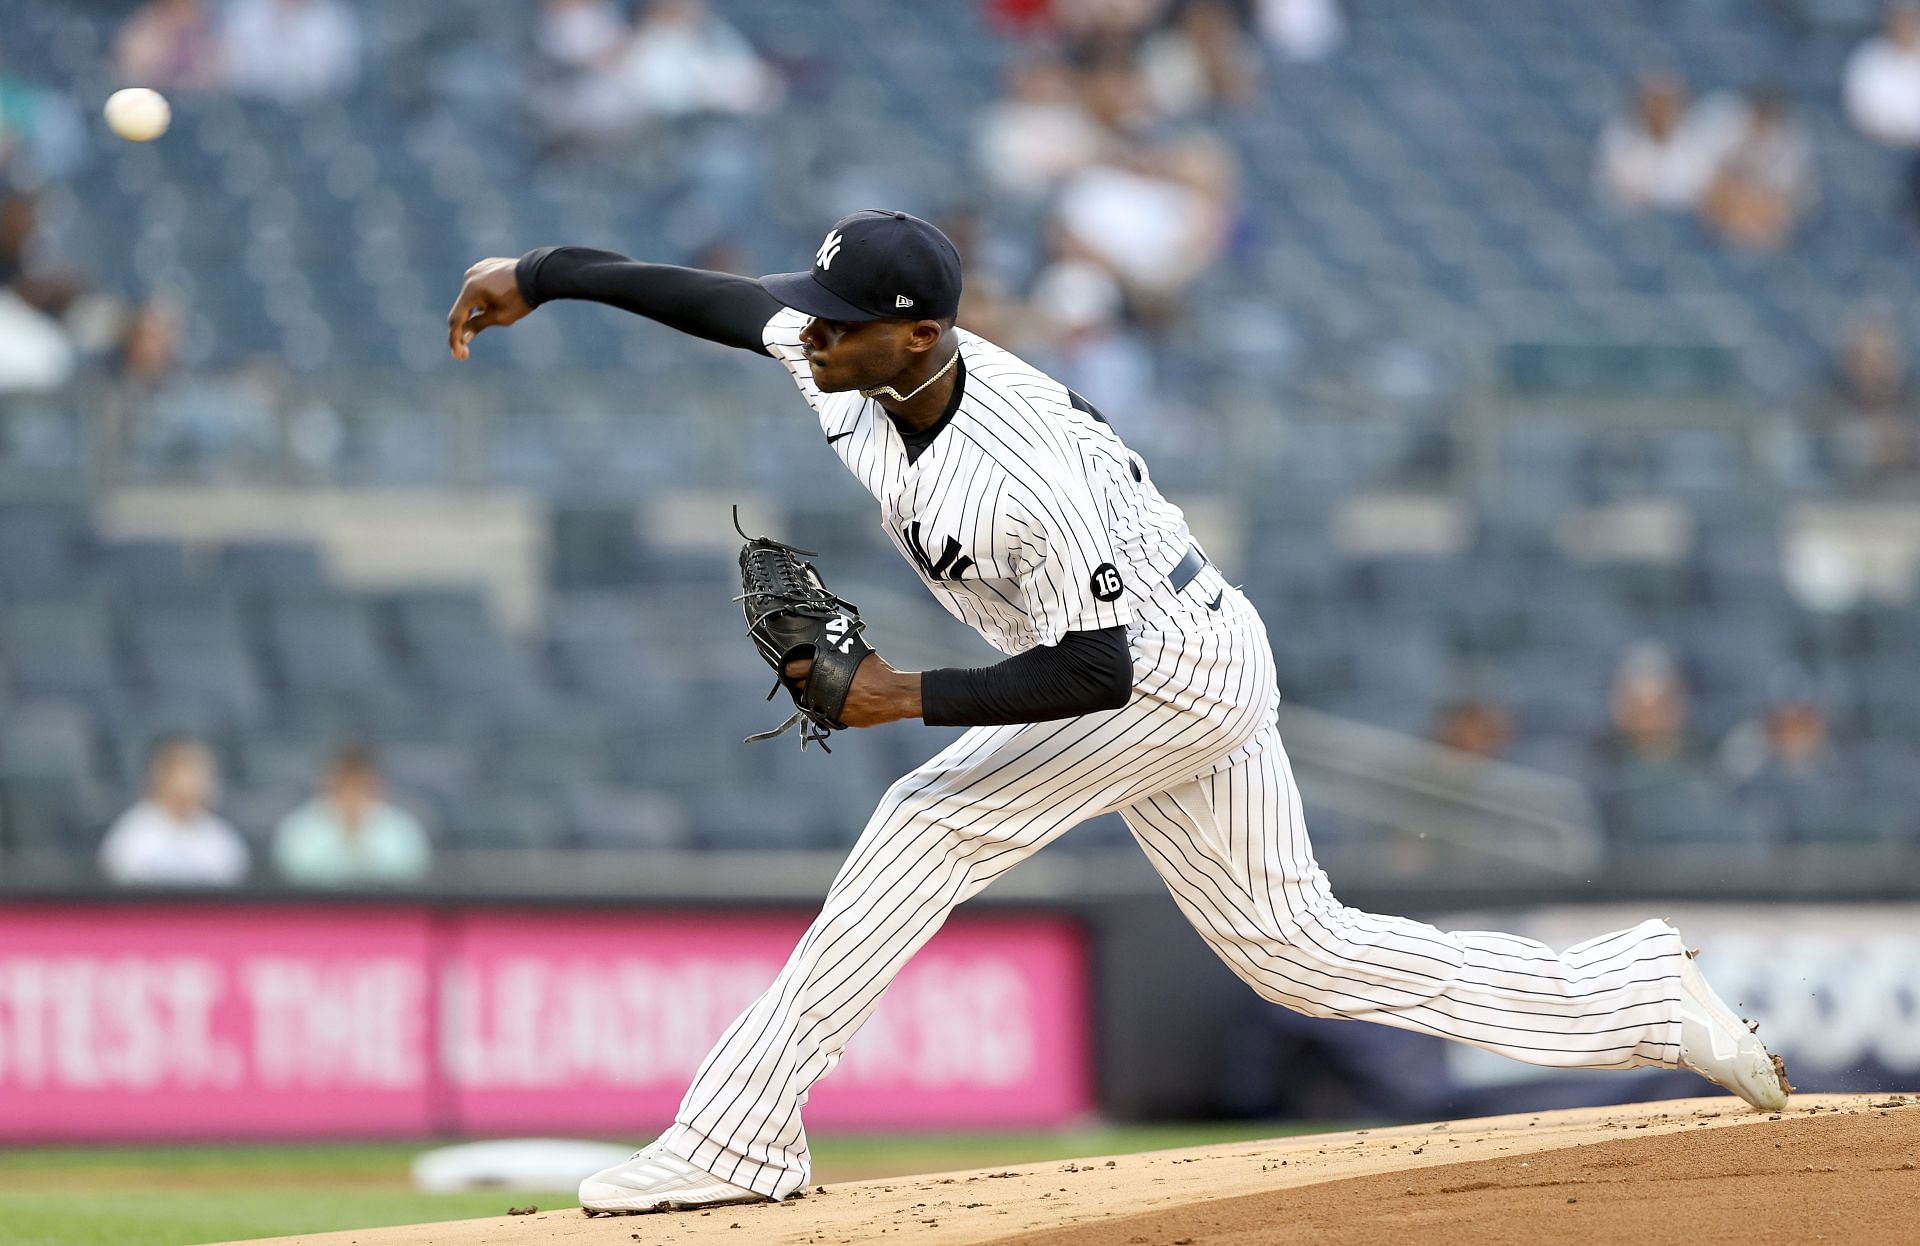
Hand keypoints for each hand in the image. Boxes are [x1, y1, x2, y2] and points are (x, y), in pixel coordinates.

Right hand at [446, 257, 533, 359]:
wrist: (539, 274)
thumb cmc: (522, 298)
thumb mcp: (501, 317)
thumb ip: (478, 325)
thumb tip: (463, 336)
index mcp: (472, 289)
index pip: (456, 319)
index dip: (455, 339)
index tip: (458, 355)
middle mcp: (470, 276)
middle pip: (462, 307)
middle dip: (465, 327)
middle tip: (467, 350)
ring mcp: (477, 269)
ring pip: (470, 297)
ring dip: (476, 311)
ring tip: (499, 311)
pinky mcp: (484, 266)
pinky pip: (478, 286)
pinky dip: (482, 298)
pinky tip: (498, 301)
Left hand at [782, 652, 922, 726]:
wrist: (894, 695)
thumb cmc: (880, 674)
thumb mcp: (856, 656)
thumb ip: (838, 658)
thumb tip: (831, 653)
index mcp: (826, 670)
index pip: (794, 669)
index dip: (790, 668)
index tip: (790, 669)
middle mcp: (823, 689)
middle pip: (798, 686)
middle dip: (799, 683)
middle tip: (802, 679)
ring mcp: (829, 706)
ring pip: (810, 701)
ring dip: (810, 696)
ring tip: (818, 691)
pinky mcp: (838, 719)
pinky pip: (825, 712)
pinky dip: (827, 707)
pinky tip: (836, 701)